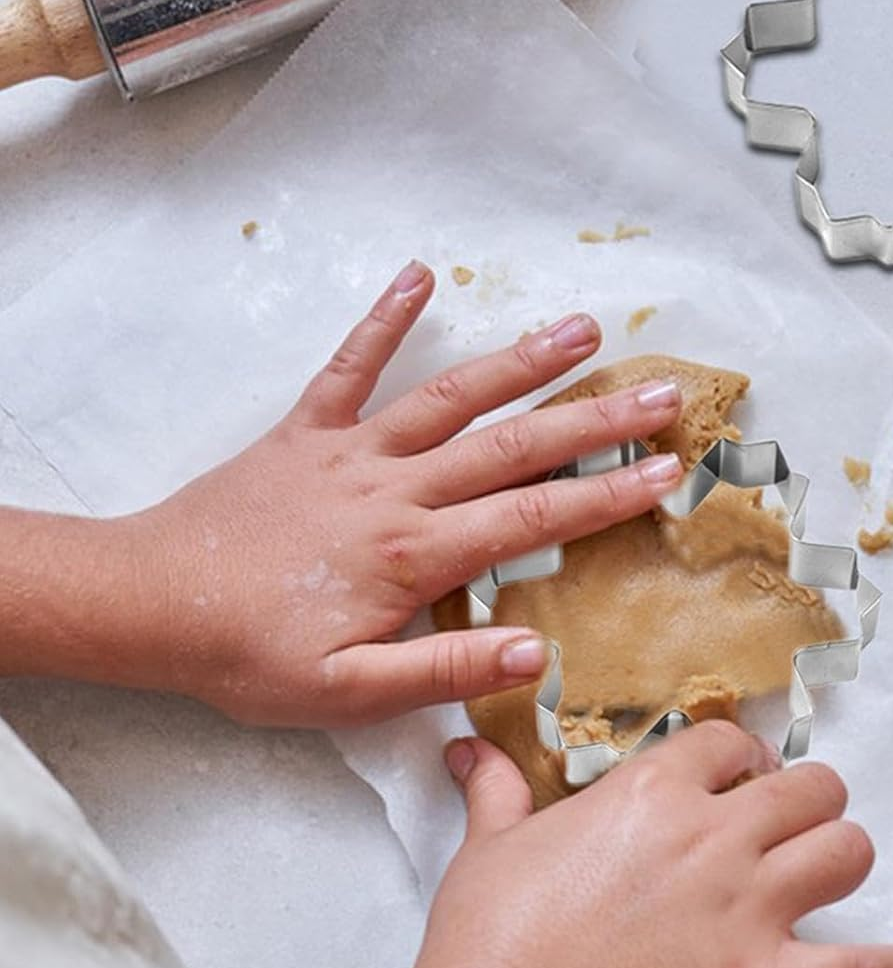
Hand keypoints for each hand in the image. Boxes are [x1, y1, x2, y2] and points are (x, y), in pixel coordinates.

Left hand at [116, 260, 684, 726]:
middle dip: (596, 418)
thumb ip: (444, 668)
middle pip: (512, 445)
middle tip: (663, 392)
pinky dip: (383, 319)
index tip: (668, 470)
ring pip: (452, 396)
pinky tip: (419, 274)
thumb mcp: (348, 693)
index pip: (531, 516)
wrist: (148, 605)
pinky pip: (350, 365)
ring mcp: (352, 450)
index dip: (607, 494)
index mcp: (414, 552)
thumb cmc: (250, 656)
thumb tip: (534, 652)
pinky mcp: (307, 429)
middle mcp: (395, 488)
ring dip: (520, 361)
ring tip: (583, 329)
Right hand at [414, 722, 892, 967]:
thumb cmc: (490, 938)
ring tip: (823, 879)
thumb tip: (466, 749)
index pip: (733, 743)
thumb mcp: (489, 846)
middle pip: (811, 786)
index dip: (745, 758)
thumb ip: (494, 790)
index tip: (739, 780)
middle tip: (784, 832)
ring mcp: (745, 906)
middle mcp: (713, 835)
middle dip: (807, 803)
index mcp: (652, 792)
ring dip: (842, 860)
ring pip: (847, 850)